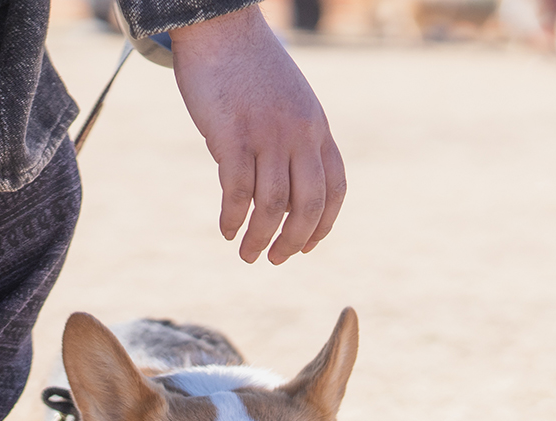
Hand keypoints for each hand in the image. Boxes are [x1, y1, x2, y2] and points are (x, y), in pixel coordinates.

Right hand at [171, 7, 346, 263]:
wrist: (220, 24)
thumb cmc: (248, 66)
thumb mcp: (288, 101)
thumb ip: (293, 139)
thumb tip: (280, 187)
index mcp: (317, 127)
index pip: (334, 189)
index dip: (324, 225)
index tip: (306, 246)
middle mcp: (299, 133)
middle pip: (307, 205)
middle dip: (293, 242)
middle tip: (275, 260)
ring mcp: (268, 134)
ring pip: (272, 206)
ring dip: (260, 238)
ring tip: (246, 254)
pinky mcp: (233, 134)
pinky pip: (238, 192)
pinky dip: (233, 218)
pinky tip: (226, 229)